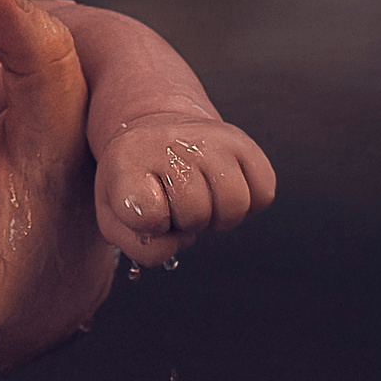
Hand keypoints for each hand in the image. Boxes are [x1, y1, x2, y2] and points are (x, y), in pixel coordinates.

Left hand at [95, 112, 277, 268]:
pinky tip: (222, 191)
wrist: (156, 134)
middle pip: (196, 213)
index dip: (151, 225)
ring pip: (234, 204)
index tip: (145, 209)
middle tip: (176, 203)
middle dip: (186, 221)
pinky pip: (263, 193)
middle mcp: (171, 141)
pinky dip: (249, 203)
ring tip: (202, 200)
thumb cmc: (137, 183)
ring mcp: (211, 138)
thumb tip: (179, 240)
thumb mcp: (116, 217)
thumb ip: (141, 246)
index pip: (148, 213)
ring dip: (219, 215)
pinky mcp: (243, 142)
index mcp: (128, 159)